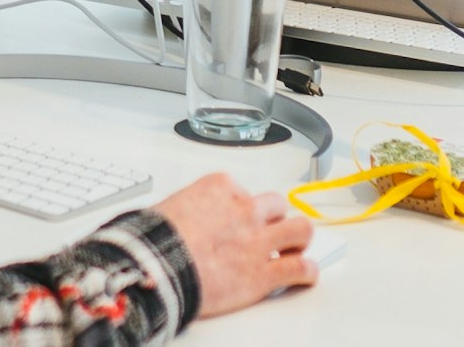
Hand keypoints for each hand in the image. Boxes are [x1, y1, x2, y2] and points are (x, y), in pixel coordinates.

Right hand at [153, 172, 317, 317]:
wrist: (159, 265)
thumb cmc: (157, 238)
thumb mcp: (170, 206)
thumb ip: (190, 207)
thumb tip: (185, 217)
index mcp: (221, 187)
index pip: (244, 190)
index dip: (240, 207)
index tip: (235, 218)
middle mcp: (245, 209)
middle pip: (277, 206)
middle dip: (274, 219)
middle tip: (266, 232)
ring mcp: (259, 240)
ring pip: (301, 230)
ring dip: (298, 239)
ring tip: (293, 249)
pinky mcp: (265, 273)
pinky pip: (302, 269)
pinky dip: (307, 272)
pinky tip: (303, 275)